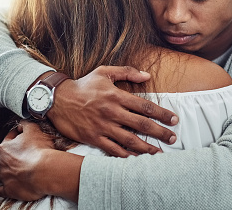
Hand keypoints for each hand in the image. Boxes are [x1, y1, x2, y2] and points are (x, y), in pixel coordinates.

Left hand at [0, 120, 82, 201]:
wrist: (45, 171)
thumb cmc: (39, 150)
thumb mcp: (34, 129)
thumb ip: (25, 124)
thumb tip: (22, 123)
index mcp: (4, 147)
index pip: (9, 139)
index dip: (18, 136)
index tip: (24, 136)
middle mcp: (1, 163)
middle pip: (4, 157)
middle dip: (12, 155)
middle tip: (23, 154)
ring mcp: (4, 178)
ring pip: (0, 174)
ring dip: (6, 172)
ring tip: (16, 170)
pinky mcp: (9, 190)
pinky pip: (1, 190)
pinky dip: (5, 187)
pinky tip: (11, 184)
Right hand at [46, 65, 178, 156]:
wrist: (57, 99)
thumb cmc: (83, 85)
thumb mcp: (104, 72)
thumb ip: (127, 71)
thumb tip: (147, 75)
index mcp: (116, 96)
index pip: (145, 106)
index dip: (162, 113)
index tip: (174, 120)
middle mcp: (112, 112)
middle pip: (142, 125)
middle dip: (160, 133)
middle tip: (173, 139)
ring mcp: (103, 127)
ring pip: (130, 140)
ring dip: (147, 148)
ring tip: (160, 154)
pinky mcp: (94, 138)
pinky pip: (114, 150)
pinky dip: (127, 156)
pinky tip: (137, 161)